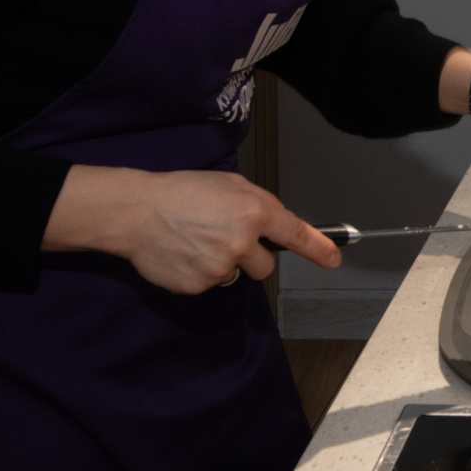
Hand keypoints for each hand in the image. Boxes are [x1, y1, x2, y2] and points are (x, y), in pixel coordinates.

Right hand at [44, 164, 340, 294]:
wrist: (137, 212)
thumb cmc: (183, 191)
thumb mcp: (229, 185)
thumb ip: (257, 205)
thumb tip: (274, 225)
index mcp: (254, 211)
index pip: (295, 234)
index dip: (318, 249)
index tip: (333, 260)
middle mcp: (242, 242)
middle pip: (264, 265)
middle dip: (250, 255)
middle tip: (222, 236)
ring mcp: (220, 267)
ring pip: (235, 275)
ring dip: (224, 263)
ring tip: (197, 241)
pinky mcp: (199, 286)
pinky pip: (211, 284)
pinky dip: (201, 273)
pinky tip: (184, 254)